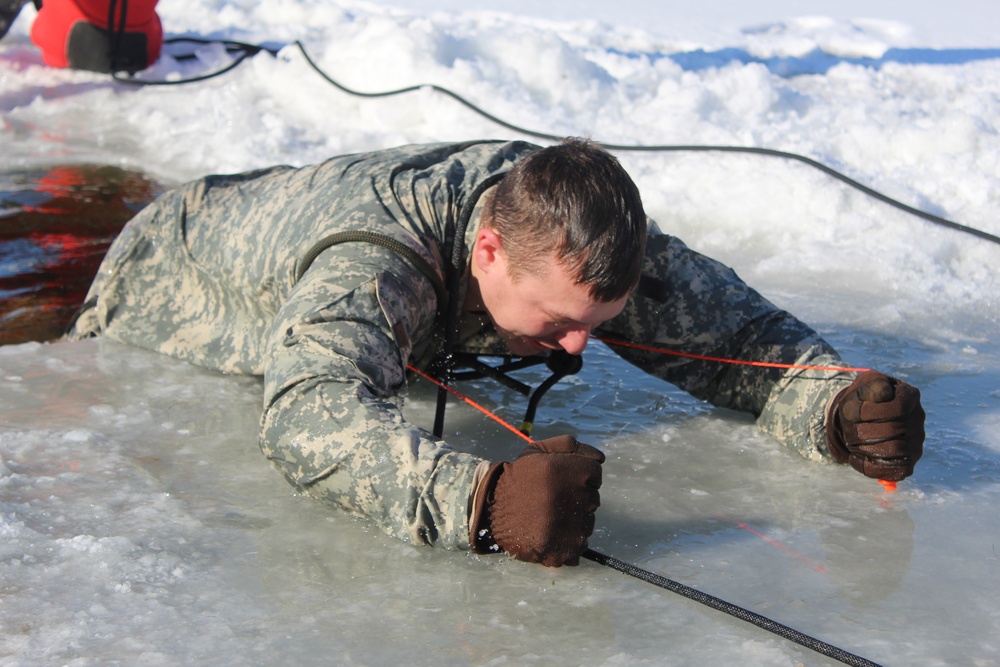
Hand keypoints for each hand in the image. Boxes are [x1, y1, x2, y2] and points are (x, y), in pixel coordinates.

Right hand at [470, 435, 604, 566]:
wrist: (491, 509)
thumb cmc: (519, 477)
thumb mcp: (539, 450)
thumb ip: (571, 446)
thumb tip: (600, 458)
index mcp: (569, 472)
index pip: (595, 474)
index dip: (577, 476)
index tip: (561, 481)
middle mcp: (574, 499)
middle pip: (593, 499)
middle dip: (576, 498)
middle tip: (552, 499)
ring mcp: (570, 528)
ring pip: (587, 524)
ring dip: (573, 521)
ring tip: (549, 517)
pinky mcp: (563, 551)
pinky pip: (579, 547)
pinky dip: (568, 542)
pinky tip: (550, 533)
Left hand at [826, 371, 924, 480]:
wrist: (861, 417)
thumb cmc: (862, 399)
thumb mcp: (862, 386)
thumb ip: (870, 387)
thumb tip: (883, 393)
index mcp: (909, 396)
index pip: (896, 408)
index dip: (867, 411)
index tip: (852, 410)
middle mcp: (918, 419)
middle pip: (892, 431)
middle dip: (861, 431)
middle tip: (849, 429)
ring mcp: (916, 441)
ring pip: (892, 452)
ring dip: (863, 447)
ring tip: (853, 441)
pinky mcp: (909, 461)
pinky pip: (892, 471)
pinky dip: (868, 465)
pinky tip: (857, 456)